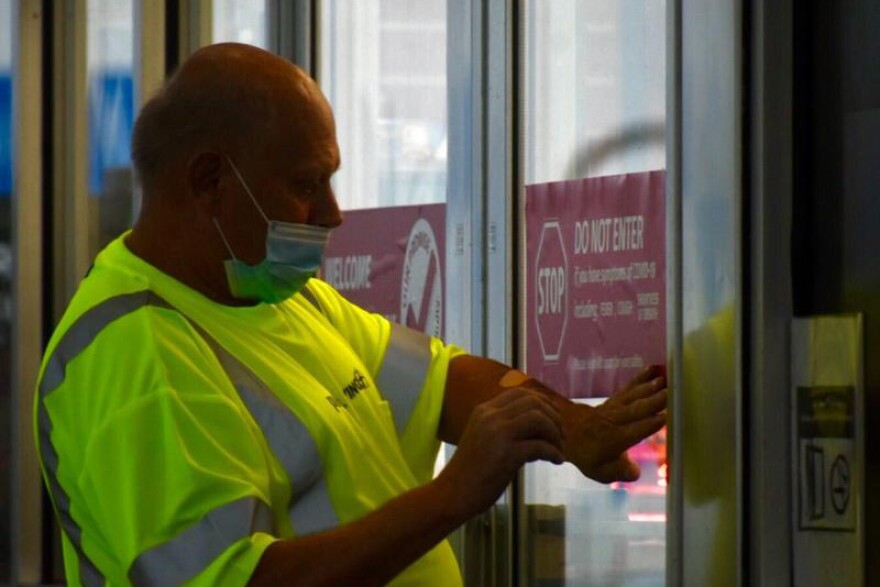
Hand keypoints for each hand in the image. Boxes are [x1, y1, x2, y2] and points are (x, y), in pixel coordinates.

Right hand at [434, 388, 564, 519]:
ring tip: (558, 448)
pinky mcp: (506, 455)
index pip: (521, 393)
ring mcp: (498, 434)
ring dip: (554, 432)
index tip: (553, 417)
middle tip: (560, 434)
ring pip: (538, 418)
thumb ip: (505, 429)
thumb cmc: (469, 471)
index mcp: (484, 410)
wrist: (451, 494)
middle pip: (533, 401)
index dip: (543, 402)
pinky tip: (557, 461)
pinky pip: (540, 446)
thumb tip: (539, 431)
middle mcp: (491, 416)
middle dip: (553, 416)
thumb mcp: (483, 438)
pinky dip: (554, 452)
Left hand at [563, 366, 666, 482]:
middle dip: (653, 401)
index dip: (649, 425)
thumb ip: (620, 472)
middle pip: (636, 410)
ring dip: (648, 387)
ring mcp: (614, 408)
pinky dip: (640, 378)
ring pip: (633, 396)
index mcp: (615, 439)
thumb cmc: (588, 455)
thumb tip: (636, 471)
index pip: (635, 431)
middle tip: (669, 393)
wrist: (566, 433)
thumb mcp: (601, 472)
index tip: (665, 418)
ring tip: (663, 379)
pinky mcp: (614, 399)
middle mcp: (615, 421)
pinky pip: (628, 388)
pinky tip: (652, 369)